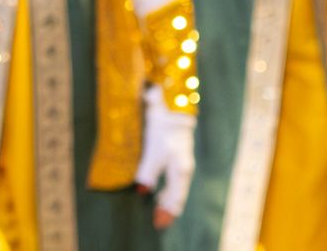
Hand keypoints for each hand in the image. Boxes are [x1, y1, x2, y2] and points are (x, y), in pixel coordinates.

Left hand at [135, 85, 193, 228]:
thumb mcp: (154, 151)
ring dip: (167, 198)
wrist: (173, 103)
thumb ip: (148, 172)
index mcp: (181, 170)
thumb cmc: (163, 128)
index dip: (167, 212)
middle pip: (177, 194)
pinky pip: (173, 175)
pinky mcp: (176, 150)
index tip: (159, 224)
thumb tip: (143, 192)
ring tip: (158, 207)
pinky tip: (159, 186)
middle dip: (168, 208)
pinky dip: (167, 185)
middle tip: (159, 221)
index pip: (175, 198)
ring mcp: (182, 159)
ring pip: (176, 185)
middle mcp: (184, 167)